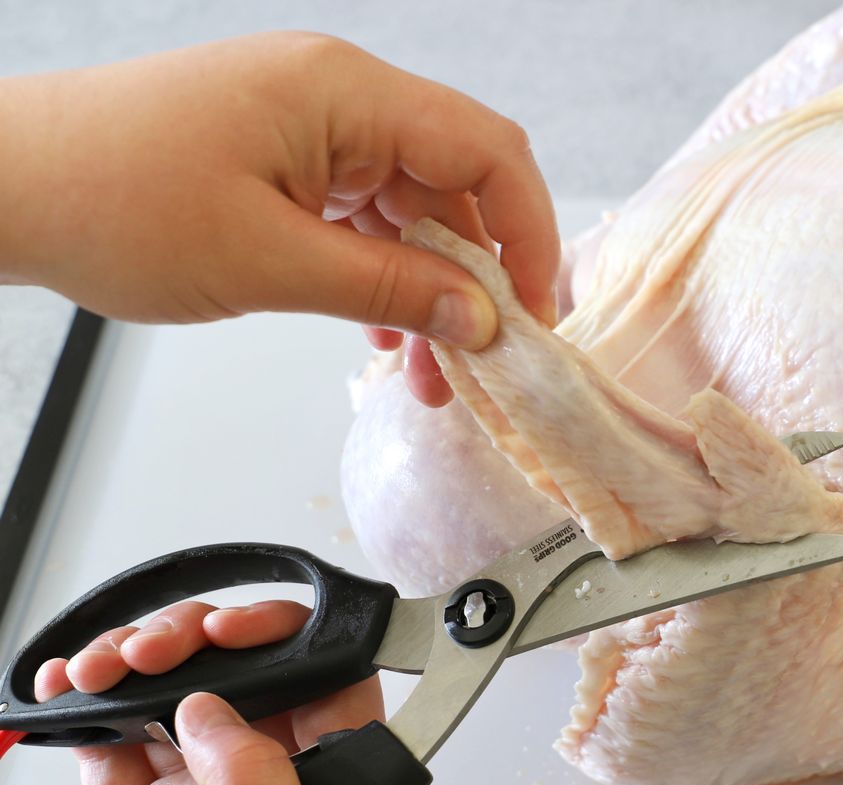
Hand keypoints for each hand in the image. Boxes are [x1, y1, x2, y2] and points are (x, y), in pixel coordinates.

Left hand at [0, 32, 559, 406]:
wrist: (6, 185)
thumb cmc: (113, 199)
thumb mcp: (268, 262)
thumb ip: (389, 290)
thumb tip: (480, 320)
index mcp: (345, 93)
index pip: (487, 150)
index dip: (529, 234)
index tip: (534, 317)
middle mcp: (341, 99)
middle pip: (457, 186)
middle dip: (480, 280)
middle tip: (484, 365)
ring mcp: (314, 129)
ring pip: (414, 212)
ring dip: (431, 293)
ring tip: (428, 376)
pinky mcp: (288, 161)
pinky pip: (368, 218)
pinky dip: (385, 277)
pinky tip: (381, 336)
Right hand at [38, 600, 385, 784]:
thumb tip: (219, 710)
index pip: (337, 695)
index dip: (293, 643)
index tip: (234, 628)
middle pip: (253, 686)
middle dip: (199, 647)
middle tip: (152, 650)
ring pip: (180, 706)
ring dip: (138, 671)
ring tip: (99, 672)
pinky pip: (119, 748)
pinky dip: (91, 712)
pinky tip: (68, 696)